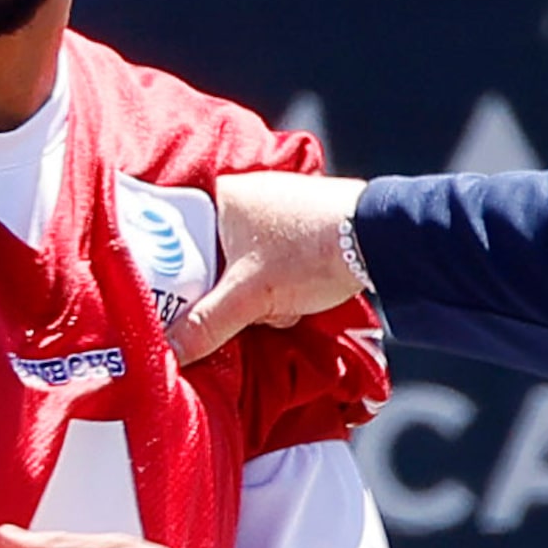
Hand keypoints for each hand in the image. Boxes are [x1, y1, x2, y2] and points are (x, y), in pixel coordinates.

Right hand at [166, 171, 368, 363]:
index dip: (181, 276)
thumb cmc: (306, 253)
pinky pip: (275, 266)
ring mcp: (277, 208)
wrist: (378, 241)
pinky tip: (299, 296)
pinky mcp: (303, 225)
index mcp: (220, 196)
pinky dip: (284, 286)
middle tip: (247, 308)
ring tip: (282, 303)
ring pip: (247, 269)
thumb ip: (204, 326)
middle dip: (233, 295)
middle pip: (215, 261)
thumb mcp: (248, 297)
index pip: (178, 239)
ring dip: (262, 296)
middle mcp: (245, 195)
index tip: (187, 303)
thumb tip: (169, 352)